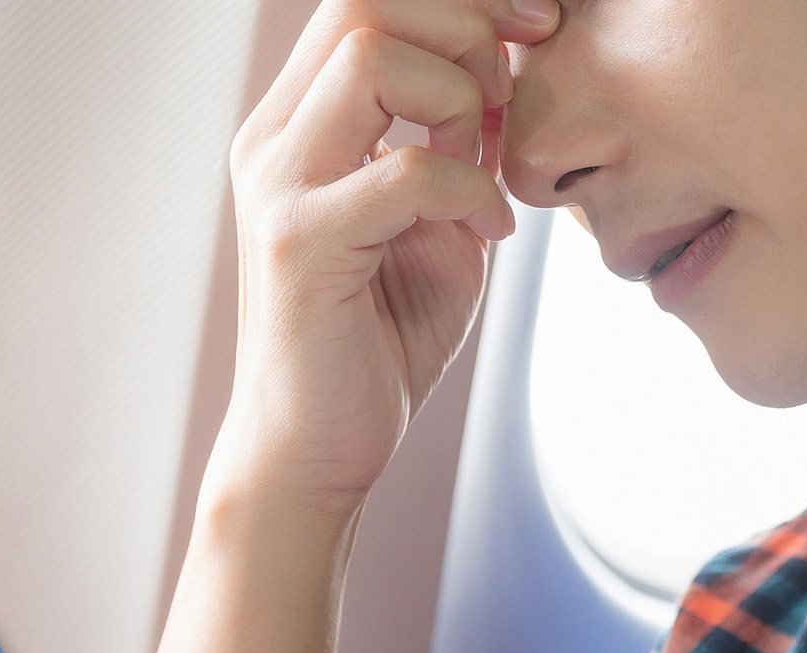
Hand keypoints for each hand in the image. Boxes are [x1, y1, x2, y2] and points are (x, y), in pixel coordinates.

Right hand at [216, 0, 557, 512]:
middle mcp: (274, 140)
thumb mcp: (434, 223)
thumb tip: (506, 73)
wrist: (313, 454)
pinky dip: (471, 190)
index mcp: (298, 124)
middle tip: (517, 80)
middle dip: (464, 20)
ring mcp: (279, 187)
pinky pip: (406, 172)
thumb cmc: (376, 343)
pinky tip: (491, 235)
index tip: (532, 27)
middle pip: (361, 0)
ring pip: (369, 55)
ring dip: (458, 93)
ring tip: (489, 156)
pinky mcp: (301, 244)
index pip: (363, 0)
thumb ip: (458, 147)